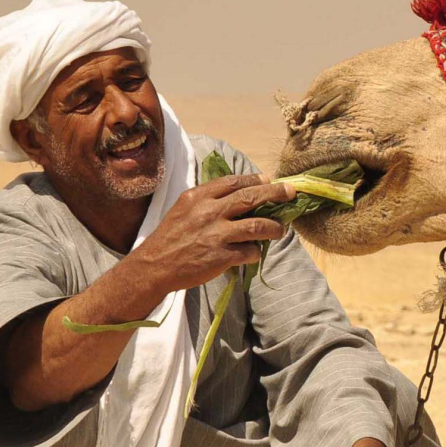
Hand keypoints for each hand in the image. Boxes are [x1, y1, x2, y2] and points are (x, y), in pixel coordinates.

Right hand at [128, 173, 294, 293]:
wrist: (154, 266)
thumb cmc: (170, 237)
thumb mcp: (184, 208)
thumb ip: (208, 199)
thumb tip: (238, 193)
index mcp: (198, 197)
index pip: (233, 182)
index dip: (255, 180)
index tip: (268, 180)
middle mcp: (209, 212)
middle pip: (251, 198)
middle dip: (276, 193)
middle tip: (291, 193)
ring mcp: (216, 235)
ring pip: (258, 226)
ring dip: (275, 228)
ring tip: (281, 230)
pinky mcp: (221, 257)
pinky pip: (250, 252)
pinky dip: (256, 252)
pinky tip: (255, 253)